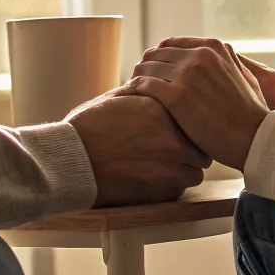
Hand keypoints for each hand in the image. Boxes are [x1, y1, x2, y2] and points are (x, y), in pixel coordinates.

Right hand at [66, 94, 210, 206]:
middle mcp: (174, 140)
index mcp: (166, 111)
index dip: (190, 125)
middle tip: (177, 149)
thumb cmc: (89, 126)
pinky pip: (179, 191)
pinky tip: (154, 179)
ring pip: (195, 173)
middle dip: (192, 149)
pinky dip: (171, 186)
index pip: (196, 117)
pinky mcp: (160, 192)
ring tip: (166, 167)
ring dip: (185, 170)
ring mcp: (170, 168)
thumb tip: (156, 82)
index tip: (182, 128)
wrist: (72, 160)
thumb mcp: (118, 96)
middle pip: (202, 148)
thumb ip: (144, 89)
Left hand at [123, 38, 270, 169]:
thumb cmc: (251, 113)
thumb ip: (227, 59)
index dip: (158, 56)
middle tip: (137, 81)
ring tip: (131, 91)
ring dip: (136, 78)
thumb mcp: (244, 75)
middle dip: (145, 66)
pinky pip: (144, 85)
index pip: (171, 43)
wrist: (254, 138)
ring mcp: (187, 74)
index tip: (152, 69)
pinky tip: (130, 100)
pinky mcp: (177, 96)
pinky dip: (133, 90)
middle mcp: (199, 55)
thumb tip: (216, 53)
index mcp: (213, 47)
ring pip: (146, 68)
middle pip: (156, 54)